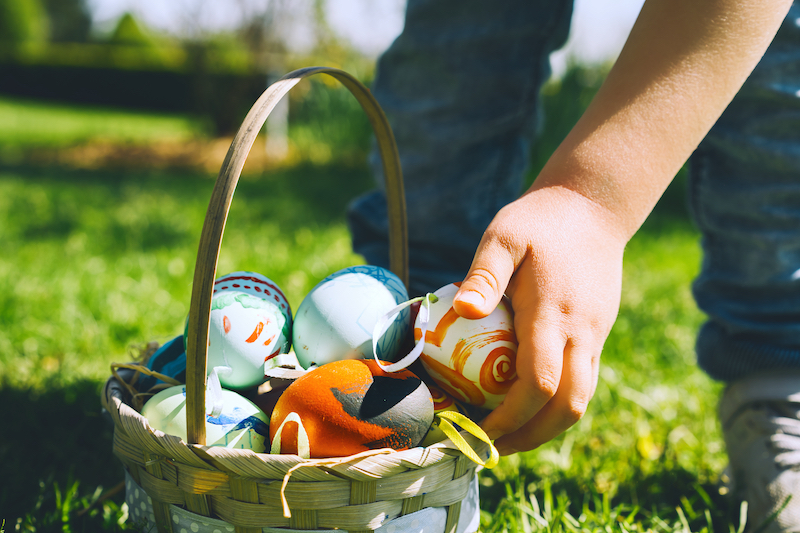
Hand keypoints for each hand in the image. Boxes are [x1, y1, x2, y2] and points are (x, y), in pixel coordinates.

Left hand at [454, 185, 626, 454]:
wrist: (594, 209)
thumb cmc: (540, 221)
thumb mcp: (504, 236)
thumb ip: (484, 274)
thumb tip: (461, 311)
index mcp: (553, 315)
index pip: (539, 384)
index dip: (510, 418)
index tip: (478, 431)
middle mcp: (581, 334)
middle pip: (567, 408)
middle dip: (530, 437)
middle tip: (490, 448)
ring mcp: (594, 337)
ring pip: (579, 401)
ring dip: (545, 428)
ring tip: (505, 436)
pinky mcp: (597, 336)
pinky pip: (581, 384)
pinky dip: (555, 406)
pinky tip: (525, 404)